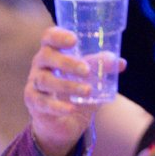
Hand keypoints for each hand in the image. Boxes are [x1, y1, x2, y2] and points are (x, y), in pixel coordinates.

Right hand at [25, 26, 120, 155]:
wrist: (64, 120)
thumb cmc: (75, 89)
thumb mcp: (91, 77)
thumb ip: (102, 67)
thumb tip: (120, 63)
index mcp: (53, 52)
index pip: (49, 37)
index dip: (58, 36)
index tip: (74, 40)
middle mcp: (40, 65)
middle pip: (46, 56)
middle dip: (67, 62)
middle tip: (87, 70)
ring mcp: (34, 83)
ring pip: (45, 80)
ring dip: (67, 85)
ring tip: (87, 91)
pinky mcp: (34, 102)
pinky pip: (43, 103)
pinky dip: (58, 106)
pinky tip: (72, 108)